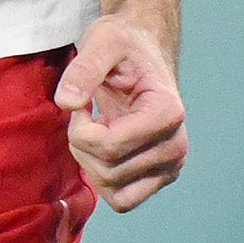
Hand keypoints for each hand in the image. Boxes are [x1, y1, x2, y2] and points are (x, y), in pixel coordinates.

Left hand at [57, 14, 187, 212]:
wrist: (144, 52)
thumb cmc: (125, 46)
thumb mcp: (102, 42)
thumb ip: (84, 69)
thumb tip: (67, 102)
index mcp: (168, 113)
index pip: (111, 146)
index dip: (81, 129)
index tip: (82, 103)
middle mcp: (176, 146)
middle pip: (109, 170)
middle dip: (83, 144)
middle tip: (85, 114)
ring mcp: (171, 166)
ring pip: (113, 189)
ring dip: (91, 161)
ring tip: (96, 128)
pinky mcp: (160, 178)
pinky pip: (123, 200)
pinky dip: (103, 179)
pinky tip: (103, 147)